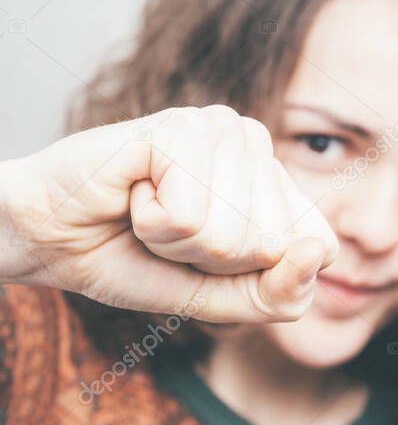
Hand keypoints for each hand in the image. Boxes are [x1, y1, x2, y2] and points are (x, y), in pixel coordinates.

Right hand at [0, 105, 338, 322]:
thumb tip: (317, 254)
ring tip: (149, 211)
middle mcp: (255, 143)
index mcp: (274, 178)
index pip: (320, 247)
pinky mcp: (181, 127)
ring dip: (177, 242)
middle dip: (211, 261)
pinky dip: (152, 224)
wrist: (50, 238)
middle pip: (274, 247)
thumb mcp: (218, 298)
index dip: (259, 275)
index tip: (207, 257)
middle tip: (167, 233)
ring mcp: (220, 128)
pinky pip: (190, 217)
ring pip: (233, 235)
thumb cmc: (132, 259)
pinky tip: (133, 192)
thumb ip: (279, 294)